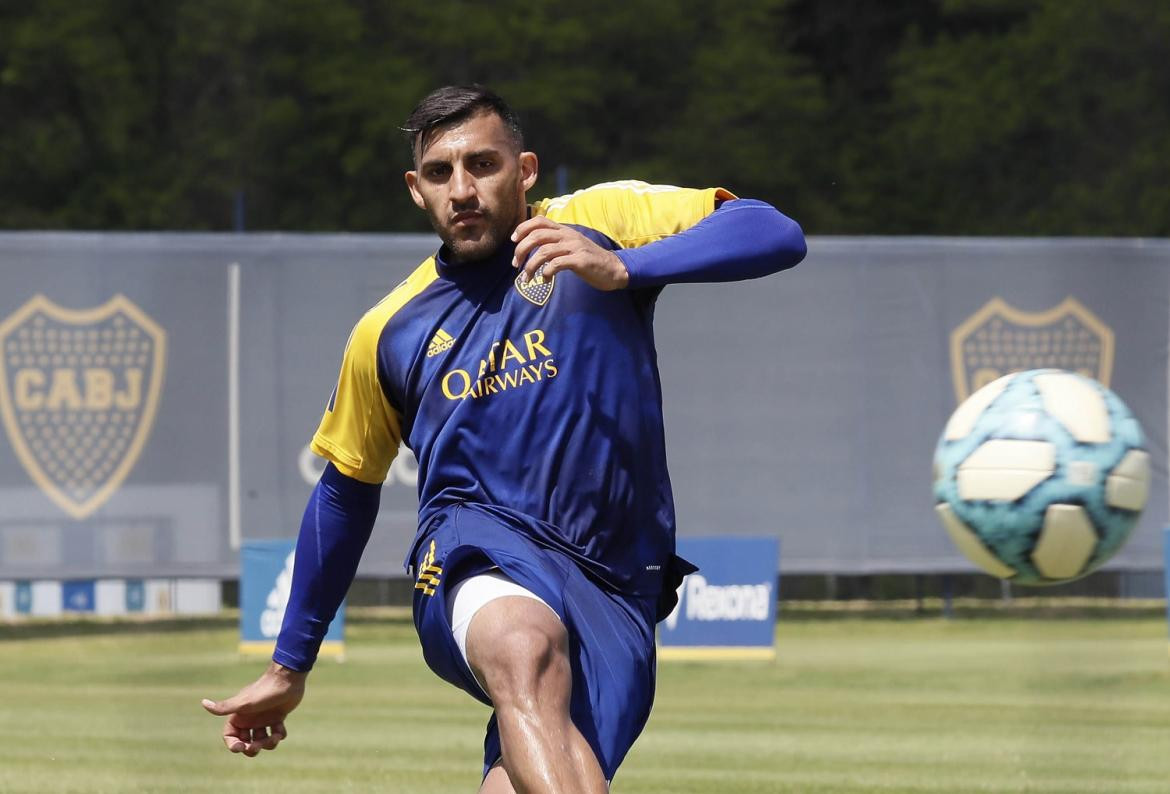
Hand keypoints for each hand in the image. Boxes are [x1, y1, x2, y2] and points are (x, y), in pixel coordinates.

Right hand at [201, 661, 306, 756]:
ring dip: (268, 743)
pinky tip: (280, 730)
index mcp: (239, 716)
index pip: (230, 737)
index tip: (241, 747)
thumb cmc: (264, 691)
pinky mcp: (277, 717)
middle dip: (251, 748)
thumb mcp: (244, 703)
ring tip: (275, 737)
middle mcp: (250, 719)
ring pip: (262, 740)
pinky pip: (276, 733)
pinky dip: (279, 735)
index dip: (233, 745)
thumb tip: (203, 702)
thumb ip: (224, 707)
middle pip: (246, 743)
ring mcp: (264, 719)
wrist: (288, 678)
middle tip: (258, 745)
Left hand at [511, 216, 629, 290]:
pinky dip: (546, 273)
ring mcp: (574, 247)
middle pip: (536, 235)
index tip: (514, 241)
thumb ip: (555, 242)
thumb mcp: (571, 245)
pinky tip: (545, 280)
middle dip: (521, 250)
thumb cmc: (589, 260)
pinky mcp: (580, 261)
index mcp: (564, 230)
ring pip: (543, 251)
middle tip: (516, 264)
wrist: (614, 269)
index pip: (539, 221)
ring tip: (527, 278)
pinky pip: (557, 264)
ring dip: (530, 266)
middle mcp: (568, 236)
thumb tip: (533, 245)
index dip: (522, 228)